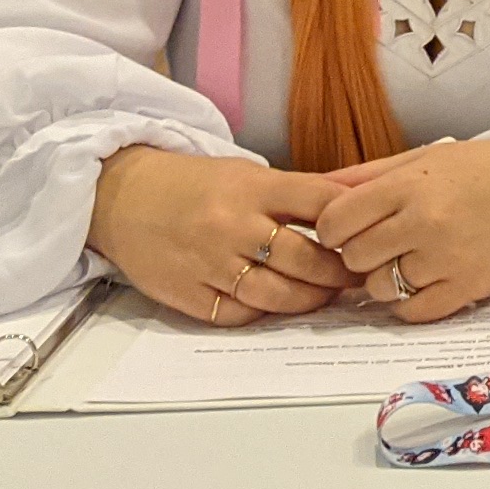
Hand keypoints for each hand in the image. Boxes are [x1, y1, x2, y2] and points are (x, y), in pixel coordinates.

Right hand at [87, 148, 354, 324]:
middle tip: (358, 276)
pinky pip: (239, 314)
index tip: (369, 236)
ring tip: (326, 295)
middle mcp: (232, 226)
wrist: (120, 197)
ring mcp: (208, 263)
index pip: (322, 203)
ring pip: (278, 295)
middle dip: (340, 272)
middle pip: (307, 260)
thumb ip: (295, 194)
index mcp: (253, 188)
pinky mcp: (187, 293)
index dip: (352, 224)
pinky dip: (263, 313)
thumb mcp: (246, 174)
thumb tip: (354, 212)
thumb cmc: (192, 185)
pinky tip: (277, 305)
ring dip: (311, 300)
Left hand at [315, 137, 489, 323]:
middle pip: (354, 257)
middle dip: (359, 254)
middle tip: (380, 245)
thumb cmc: (484, 169)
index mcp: (409, 184)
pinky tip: (422, 281)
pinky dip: (410, 301)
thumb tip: (315, 190)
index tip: (348, 229)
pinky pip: (414, 310)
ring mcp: (448, 257)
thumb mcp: (424, 158)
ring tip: (406, 261)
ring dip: (385, 279)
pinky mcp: (468, 286)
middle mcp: (425, 222)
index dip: (334, 229)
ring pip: (381, 287)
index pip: (335, 222)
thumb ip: (367, 176)